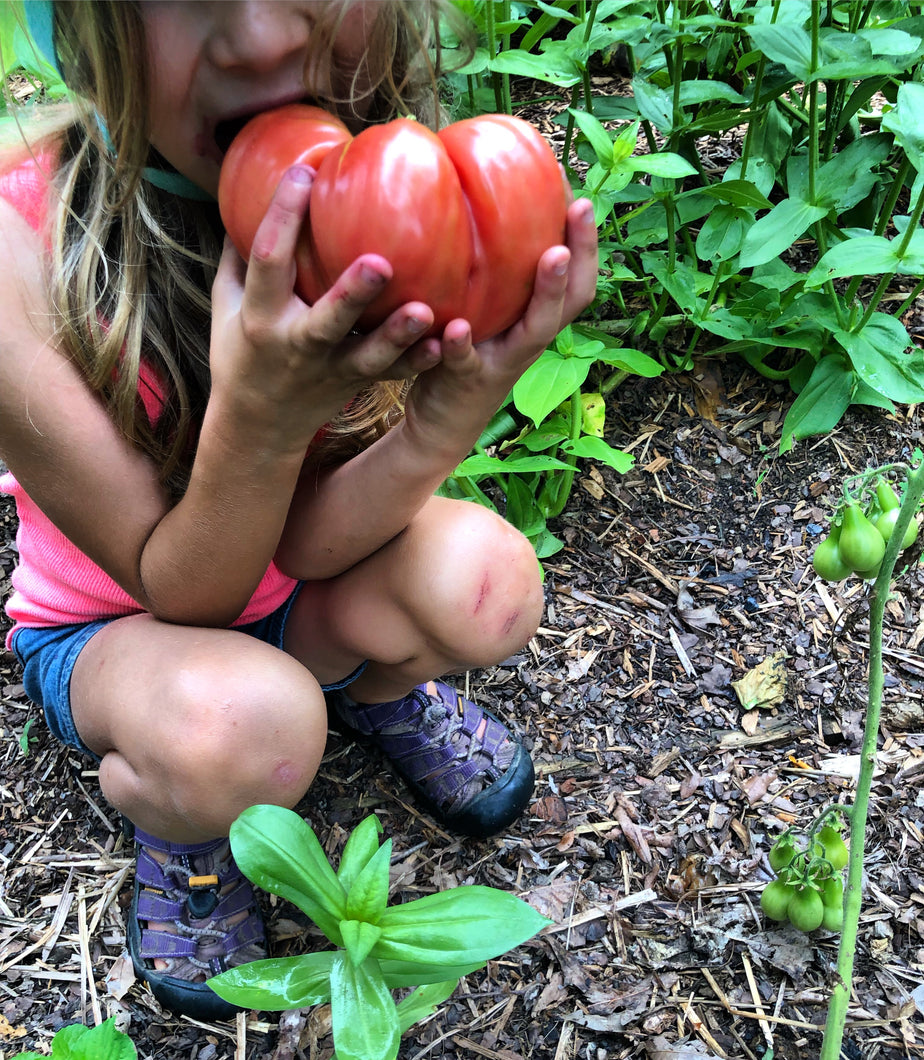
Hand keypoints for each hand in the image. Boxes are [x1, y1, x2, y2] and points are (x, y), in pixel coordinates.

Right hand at [209, 165, 440, 454]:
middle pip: (327, 319)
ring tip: (426, 312)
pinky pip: (392, 375)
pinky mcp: (357, 384)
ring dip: (397, 335)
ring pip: (368, 355)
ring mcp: (331, 369)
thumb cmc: (241, 353)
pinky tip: (445, 343)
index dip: (284, 216)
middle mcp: (297, 345)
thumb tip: (247, 194)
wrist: (258, 427)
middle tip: (382, 262)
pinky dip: (418, 362)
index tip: (304, 174)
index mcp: (260, 318)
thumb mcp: (226, 307)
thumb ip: (238, 257)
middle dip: (353, 292)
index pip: (268, 261)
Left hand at [401, 197, 598, 454]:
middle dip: (581, 254)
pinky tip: (458, 327)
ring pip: (536, 330)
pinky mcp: (467, 380)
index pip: (577, 280)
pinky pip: (468, 361)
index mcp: (534, 320)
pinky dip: (463, 344)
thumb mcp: (481, 312)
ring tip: (551, 255)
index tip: (583, 198)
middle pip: (572, 300)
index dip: (587, 243)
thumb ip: (489, 274)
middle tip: (582, 209)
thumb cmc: (460, 353)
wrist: (439, 423)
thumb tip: (480, 202)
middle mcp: (529, 340)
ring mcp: (503, 361)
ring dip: (547, 292)